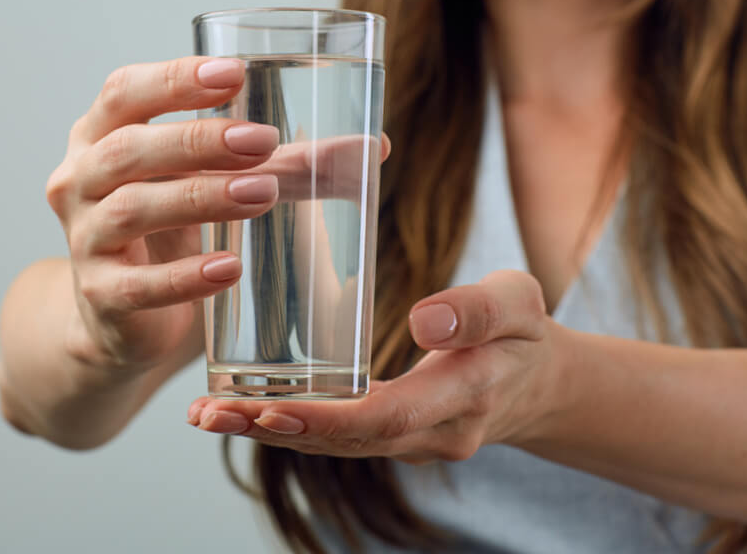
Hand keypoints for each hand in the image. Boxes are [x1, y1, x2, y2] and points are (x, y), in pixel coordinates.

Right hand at [45, 57, 282, 369]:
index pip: (125, 91)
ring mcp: (85, 239)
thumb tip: (375, 148)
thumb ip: (285, 162)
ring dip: (201, 198)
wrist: (123, 314)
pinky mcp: (100, 296)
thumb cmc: (173, 226)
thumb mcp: (211, 181)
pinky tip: (230, 270)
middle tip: (262, 141)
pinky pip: (138, 286)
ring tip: (261, 194)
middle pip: (128, 149)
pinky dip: (186, 278)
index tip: (234, 75)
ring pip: (133, 210)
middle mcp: (79, 179)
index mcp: (102, 134)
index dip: (174, 79)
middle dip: (197, 141)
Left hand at [187, 270, 566, 463]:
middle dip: (275, 429)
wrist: (539, 384)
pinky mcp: (394, 434)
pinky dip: (290, 425)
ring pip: (334, 444)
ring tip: (206, 413)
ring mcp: (411, 442)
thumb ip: (477, 310)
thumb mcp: (520, 302)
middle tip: (209, 412)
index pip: (388, 417)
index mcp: (464, 397)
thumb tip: (422, 320)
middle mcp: (432, 434)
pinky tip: (244, 410)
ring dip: (269, 432)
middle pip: (346, 440)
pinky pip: (339, 435)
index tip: (269, 409)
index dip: (327, 418)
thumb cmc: (524, 332)